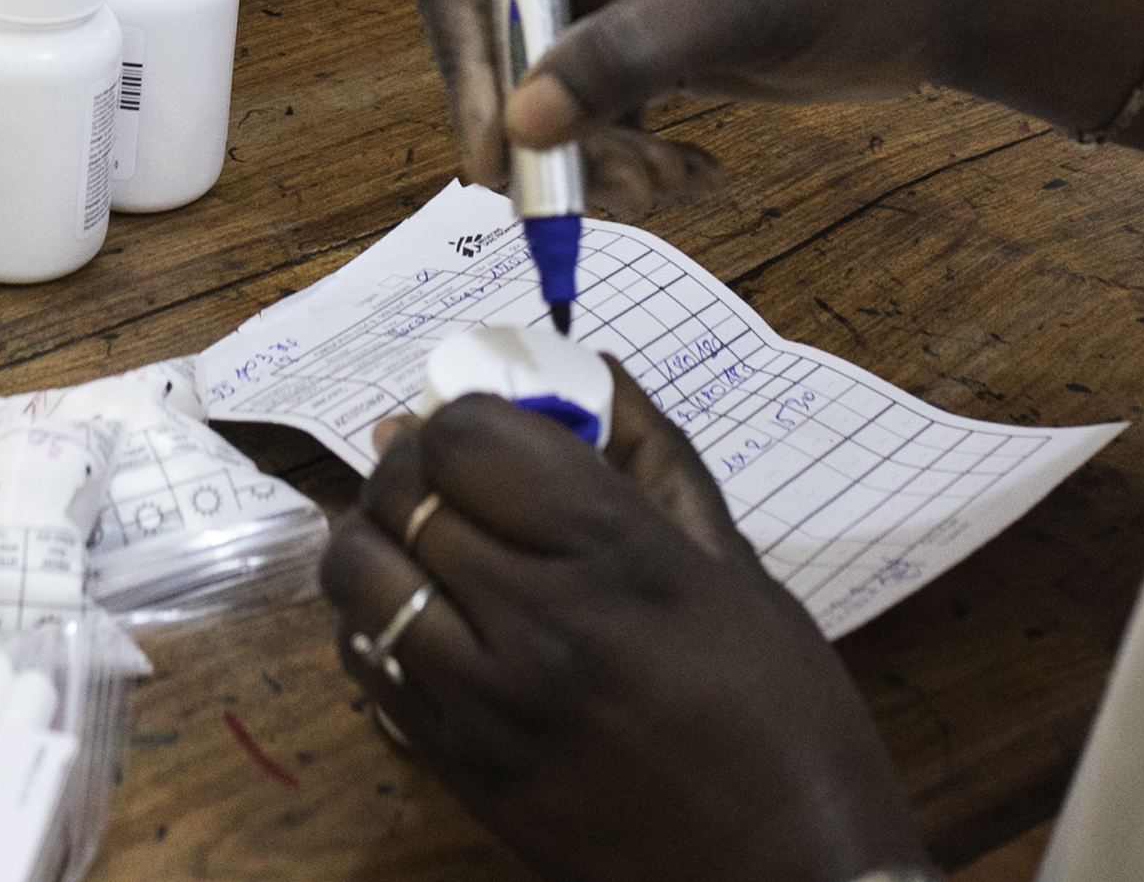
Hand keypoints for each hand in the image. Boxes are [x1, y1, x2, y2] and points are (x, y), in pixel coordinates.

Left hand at [318, 365, 923, 881]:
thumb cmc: (788, 724)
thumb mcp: (738, 574)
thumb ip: (652, 463)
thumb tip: (584, 375)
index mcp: (616, 559)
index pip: (466, 437)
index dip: (467, 416)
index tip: (494, 431)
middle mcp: (535, 624)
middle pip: (401, 493)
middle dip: (416, 463)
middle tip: (453, 474)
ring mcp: (481, 703)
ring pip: (356, 573)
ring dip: (378, 538)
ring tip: (426, 541)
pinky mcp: (455, 768)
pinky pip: (363, 662)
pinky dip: (374, 620)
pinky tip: (427, 618)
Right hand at [420, 0, 1135, 212]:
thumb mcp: (734, 5)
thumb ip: (620, 59)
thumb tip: (517, 123)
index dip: (470, 62)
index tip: (498, 152)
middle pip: (507, 47)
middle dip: (545, 128)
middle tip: (599, 195)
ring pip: (554, 97)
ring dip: (594, 156)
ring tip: (669, 186)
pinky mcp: (663, 44)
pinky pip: (607, 115)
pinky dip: (634, 157)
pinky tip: (695, 176)